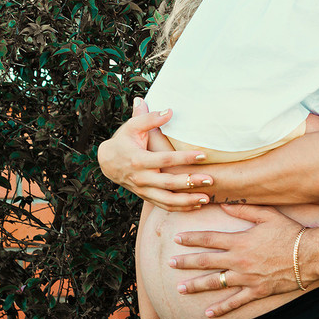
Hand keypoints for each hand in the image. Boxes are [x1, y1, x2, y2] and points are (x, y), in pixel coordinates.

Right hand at [96, 99, 212, 210]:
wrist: (107, 162)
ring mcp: (143, 190)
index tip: (203, 155)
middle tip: (210, 179)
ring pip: (167, 200)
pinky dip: (181, 208)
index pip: (164, 160)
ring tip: (207, 198)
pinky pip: (164, 206)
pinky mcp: (146, 197)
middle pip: (168, 183)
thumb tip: (169, 111)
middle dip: (190, 182)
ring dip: (187, 201)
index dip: (184, 158)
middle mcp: (141, 178)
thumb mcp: (132, 126)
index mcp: (138, 160)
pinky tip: (197, 205)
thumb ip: (149, 118)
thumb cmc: (124, 140)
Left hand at [169, 204, 304, 317]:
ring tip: (180, 288)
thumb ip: (244, 209)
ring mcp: (246, 278)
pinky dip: (221, 308)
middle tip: (170, 264)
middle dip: (186, 263)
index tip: (177, 239)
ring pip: (215, 283)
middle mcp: (239, 261)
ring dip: (196, 286)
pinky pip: (235, 301)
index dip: (192, 239)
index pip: (209, 239)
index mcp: (239, 241)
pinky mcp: (256, 291)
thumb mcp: (267, 215)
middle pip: (206, 262)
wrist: (309, 256)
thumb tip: (223, 204)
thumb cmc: (290, 233)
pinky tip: (208, 313)